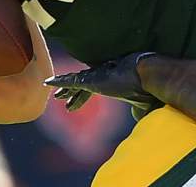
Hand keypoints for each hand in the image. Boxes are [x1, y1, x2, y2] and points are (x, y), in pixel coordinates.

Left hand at [44, 52, 160, 113]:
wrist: (148, 75)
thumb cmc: (148, 89)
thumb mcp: (144, 104)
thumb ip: (139, 111)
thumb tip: (140, 121)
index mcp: (111, 82)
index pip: (91, 89)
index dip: (80, 97)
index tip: (70, 106)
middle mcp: (102, 77)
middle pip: (82, 84)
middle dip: (70, 92)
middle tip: (59, 98)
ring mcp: (96, 77)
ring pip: (75, 83)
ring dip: (65, 90)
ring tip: (55, 96)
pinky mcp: (92, 80)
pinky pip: (71, 81)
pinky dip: (59, 81)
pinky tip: (47, 83)